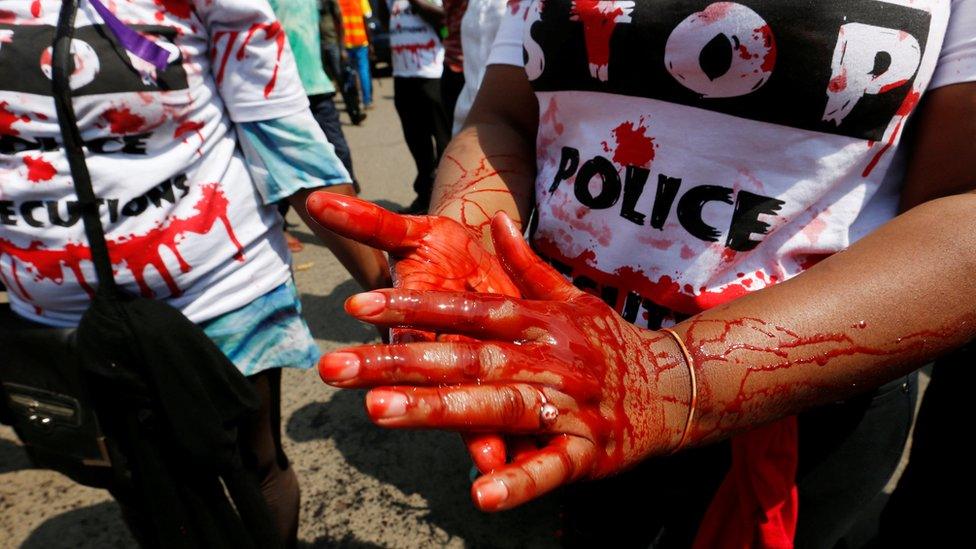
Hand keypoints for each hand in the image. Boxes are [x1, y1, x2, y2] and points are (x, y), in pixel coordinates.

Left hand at [318, 213, 690, 510]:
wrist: (674, 384)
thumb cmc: (611, 343)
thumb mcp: (571, 297)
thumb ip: (527, 264)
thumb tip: (497, 219)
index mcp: (535, 321)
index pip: (465, 310)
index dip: (410, 307)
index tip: (356, 306)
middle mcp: (546, 357)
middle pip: (465, 357)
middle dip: (399, 362)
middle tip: (337, 367)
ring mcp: (567, 403)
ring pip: (497, 404)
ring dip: (439, 409)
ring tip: (380, 413)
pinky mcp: (588, 448)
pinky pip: (550, 465)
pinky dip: (518, 480)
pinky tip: (480, 495)